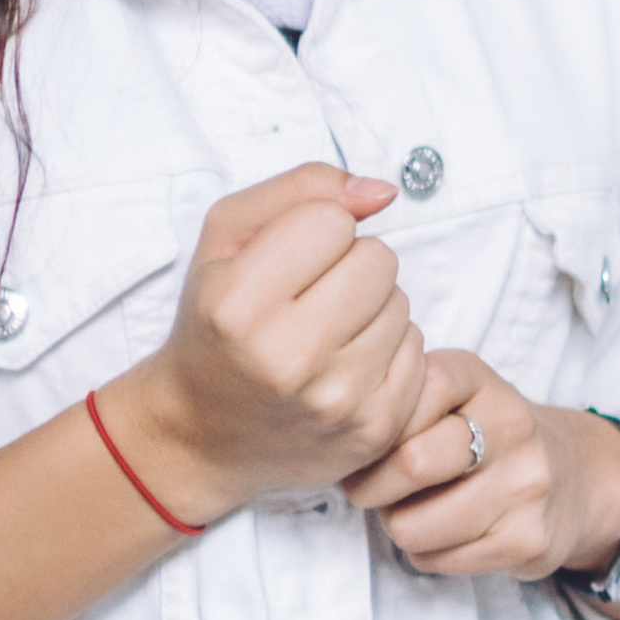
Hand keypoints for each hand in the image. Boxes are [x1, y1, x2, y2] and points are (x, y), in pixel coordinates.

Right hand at [127, 166, 420, 505]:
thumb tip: (383, 191)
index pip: (332, 221)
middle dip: (350, 266)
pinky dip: (387, 349)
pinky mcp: (375, 429)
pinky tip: (344, 365)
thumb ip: (301, 189)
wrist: (201, 430)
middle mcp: (289, 357)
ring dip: (371, 308)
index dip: (315, 230)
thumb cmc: (216, 323)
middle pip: (378, 260)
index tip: (288, 260)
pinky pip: (418, 349)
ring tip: (324, 333)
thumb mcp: (226, 238)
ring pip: (401, 304)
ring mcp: (338, 400)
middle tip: (310, 297)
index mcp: (239, 303)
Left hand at [353, 351, 619, 585]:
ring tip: (422, 511)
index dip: (369, 434)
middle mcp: (511, 426)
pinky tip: (453, 532)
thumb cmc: (488, 437)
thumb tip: (337, 446)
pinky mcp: (526, 541)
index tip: (372, 446)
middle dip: (372, 488)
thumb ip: (400, 405)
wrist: (580, 479)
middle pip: (408, 465)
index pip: (400, 401)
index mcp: (477, 379)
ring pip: (411, 527)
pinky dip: (429, 552)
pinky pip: (435, 560)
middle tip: (378, 489)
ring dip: (400, 526)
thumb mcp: (452, 395)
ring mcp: (525, 486)